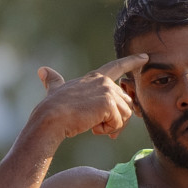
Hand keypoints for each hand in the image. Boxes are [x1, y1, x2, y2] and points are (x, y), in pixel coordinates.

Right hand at [28, 53, 146, 142]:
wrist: (51, 118)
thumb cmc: (52, 107)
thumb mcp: (55, 90)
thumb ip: (53, 80)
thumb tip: (42, 70)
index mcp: (94, 77)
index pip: (117, 67)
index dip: (132, 62)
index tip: (145, 57)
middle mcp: (104, 81)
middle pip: (126, 103)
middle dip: (117, 120)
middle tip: (99, 127)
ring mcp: (107, 91)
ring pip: (125, 114)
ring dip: (111, 126)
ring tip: (93, 125)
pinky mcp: (109, 103)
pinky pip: (119, 123)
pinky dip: (107, 130)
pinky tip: (93, 127)